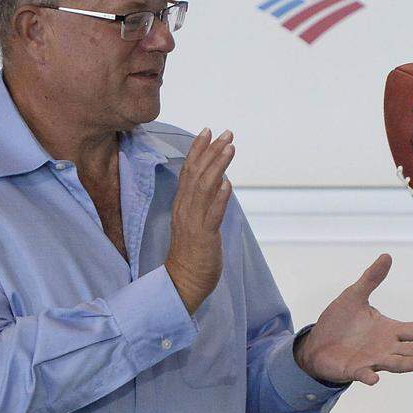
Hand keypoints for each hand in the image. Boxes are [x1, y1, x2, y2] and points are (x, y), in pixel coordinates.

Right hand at [166, 128, 234, 313]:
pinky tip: (228, 185)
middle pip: (197, 174)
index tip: (208, 130)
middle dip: (212, 151)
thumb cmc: (192, 252)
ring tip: (230, 149)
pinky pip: (211, 215)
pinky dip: (219, 198)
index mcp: (183, 204)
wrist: (183, 282)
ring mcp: (193, 222)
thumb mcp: (195, 221)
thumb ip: (203, 202)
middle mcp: (185, 208)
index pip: (189, 170)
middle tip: (226, 133)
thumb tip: (219, 182)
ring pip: (204, 189)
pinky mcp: (203, 236)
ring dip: (217, 167)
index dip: (198, 149)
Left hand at [294, 254, 412, 385]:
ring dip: (409, 363)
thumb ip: (371, 278)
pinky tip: (375, 379)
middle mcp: (385, 347)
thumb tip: (387, 256)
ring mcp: (371, 360)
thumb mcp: (354, 295)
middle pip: (410, 349)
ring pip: (395, 363)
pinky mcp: (354, 370)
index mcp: (388, 329)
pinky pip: (363, 374)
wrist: (317, 343)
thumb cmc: (339, 321)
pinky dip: (369, 377)